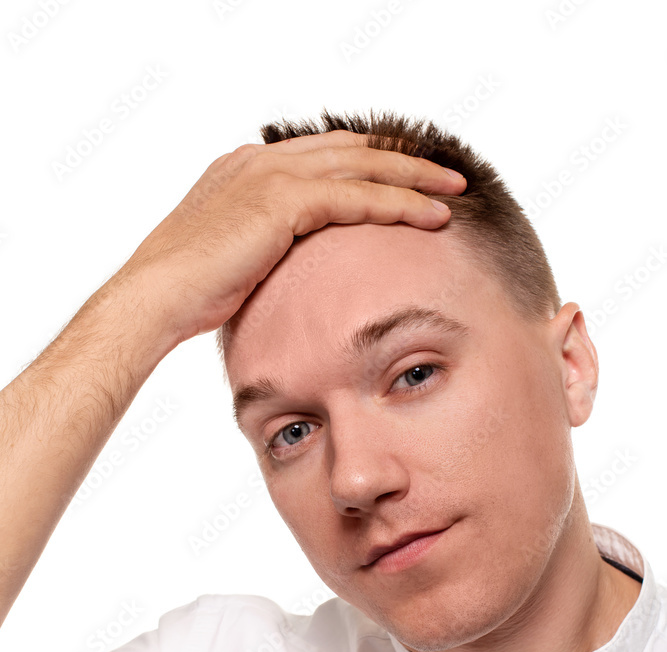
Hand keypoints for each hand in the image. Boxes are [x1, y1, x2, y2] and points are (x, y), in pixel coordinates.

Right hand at [117, 129, 465, 347]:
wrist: (155, 299)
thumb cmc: (187, 296)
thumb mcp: (233, 261)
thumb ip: (265, 248)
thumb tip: (291, 270)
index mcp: (247, 170)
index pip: (325, 156)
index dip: (371, 165)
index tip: (408, 180)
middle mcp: (260, 162)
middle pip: (351, 150)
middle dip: (403, 162)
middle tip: (446, 176)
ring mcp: (270, 175)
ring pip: (362, 166)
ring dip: (414, 178)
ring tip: (455, 191)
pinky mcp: (280, 200)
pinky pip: (355, 197)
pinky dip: (397, 205)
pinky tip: (430, 217)